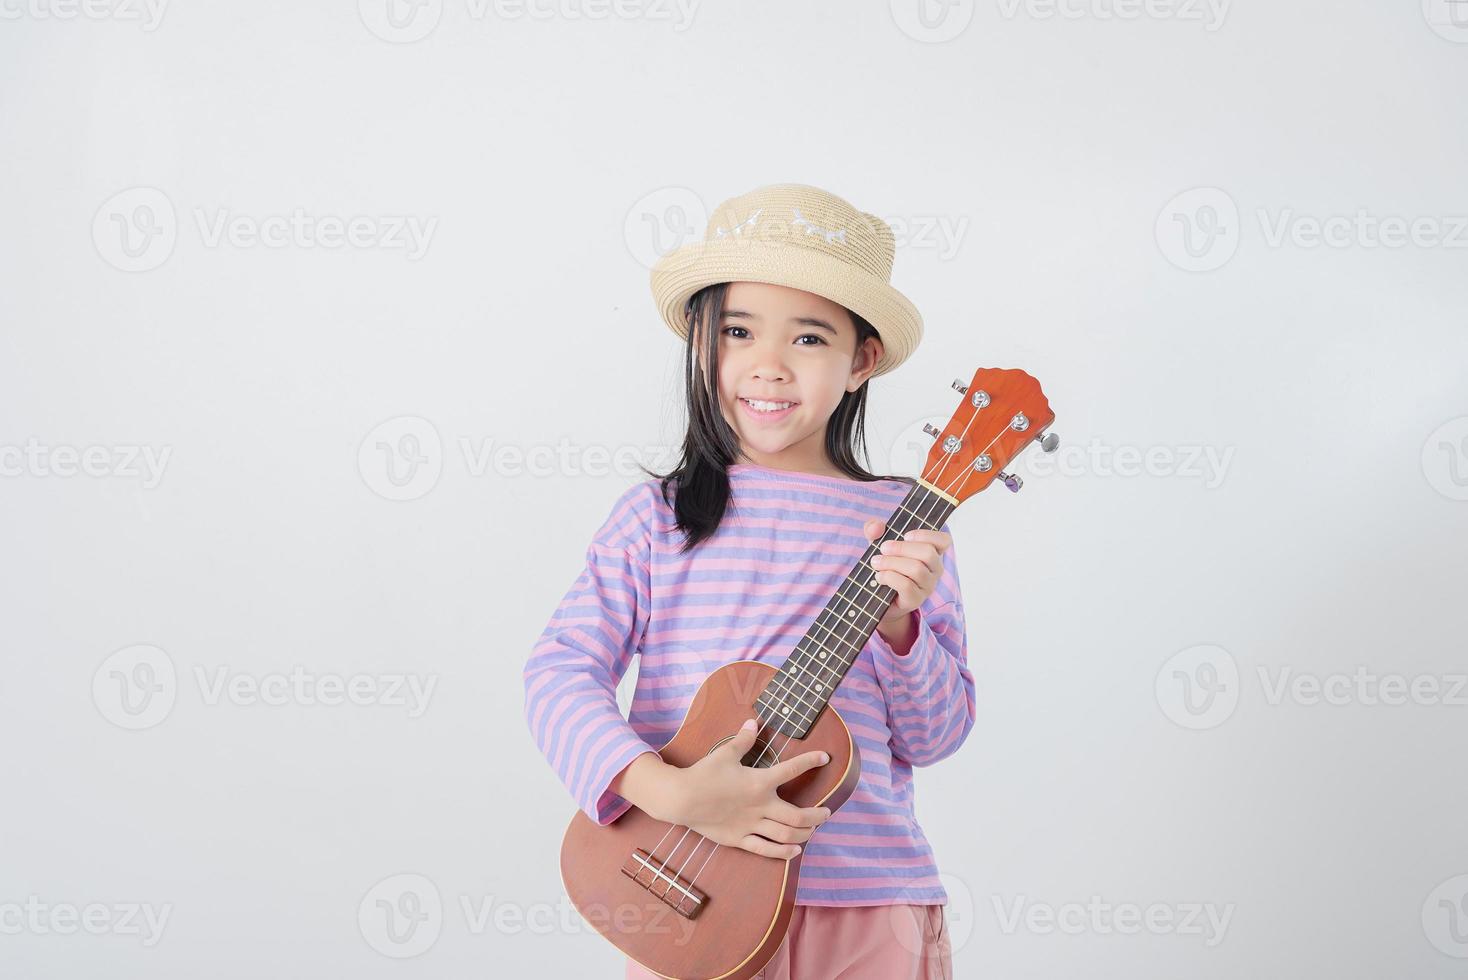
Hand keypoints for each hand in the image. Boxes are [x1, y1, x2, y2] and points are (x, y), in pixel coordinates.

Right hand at [667, 718, 831, 859]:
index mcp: (759, 782)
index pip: (791, 770)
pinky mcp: (740, 839)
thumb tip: (753, 723)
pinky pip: (766, 849)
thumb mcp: (725, 754)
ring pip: (786, 835)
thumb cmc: (704, 774)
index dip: (810, 761)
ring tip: (813, 830)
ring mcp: (751, 825)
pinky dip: (784, 852)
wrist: (681, 798)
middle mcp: (761, 806)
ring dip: (805, 834)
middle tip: (827, 813)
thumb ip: (743, 740)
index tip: (825, 757)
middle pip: (799, 816)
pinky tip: (795, 851)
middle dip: (817, 815)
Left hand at [863, 519, 950, 627]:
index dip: (927, 535)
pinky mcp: (915, 600)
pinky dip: (889, 577)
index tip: (905, 536)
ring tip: (876, 563)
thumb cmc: (885, 565)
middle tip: (883, 548)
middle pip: (928, 553)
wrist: (878, 596)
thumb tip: (876, 527)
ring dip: (891, 563)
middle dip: (901, 548)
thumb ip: (874, 530)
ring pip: (916, 569)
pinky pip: (906, 585)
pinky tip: (879, 576)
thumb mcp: (878, 544)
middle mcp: (934, 569)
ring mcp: (927, 586)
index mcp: (932, 552)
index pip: (944, 541)